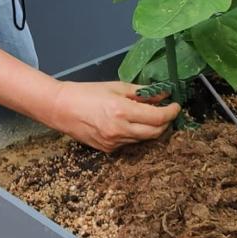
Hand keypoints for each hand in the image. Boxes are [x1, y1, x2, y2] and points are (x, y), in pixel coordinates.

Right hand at [49, 81, 180, 152]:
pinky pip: (130, 143)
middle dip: (165, 123)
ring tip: (147, 115)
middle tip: (166, 111)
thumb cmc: (86, 93)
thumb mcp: (116, 87)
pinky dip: (135, 133)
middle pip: (156, 133)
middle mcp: (120, 130)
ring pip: (144, 139)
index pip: (158, 118)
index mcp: (122, 111)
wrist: (61, 109)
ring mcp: (114, 143)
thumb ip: (142, 93)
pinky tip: (129, 123)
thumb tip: (163, 93)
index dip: (171, 112)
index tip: (176, 105)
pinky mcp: (108, 150)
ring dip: (151, 128)